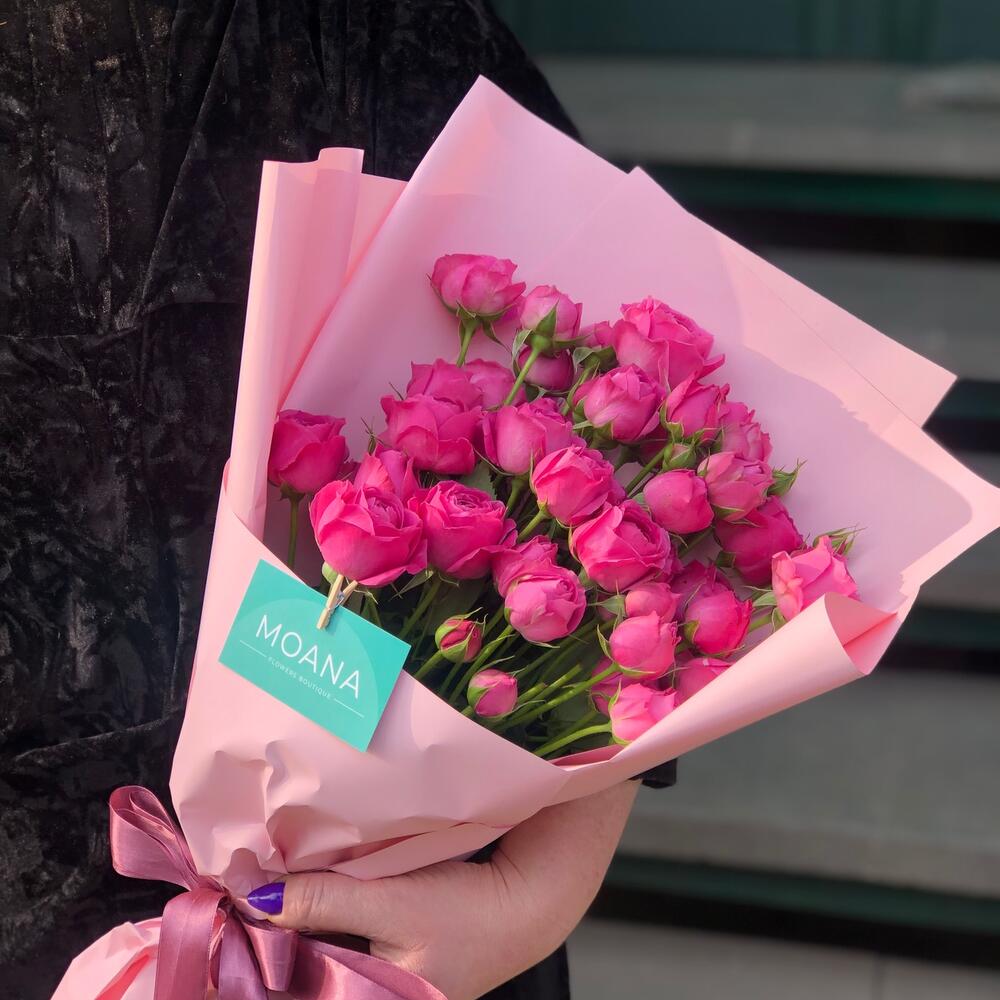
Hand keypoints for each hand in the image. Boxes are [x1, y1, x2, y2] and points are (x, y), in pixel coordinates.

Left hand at [250, 781, 637, 999]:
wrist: (529, 901)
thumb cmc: (468, 912)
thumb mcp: (390, 903)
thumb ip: (321, 900)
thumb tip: (249, 890)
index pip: (279, 990)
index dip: (244, 949)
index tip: (216, 904)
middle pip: (289, 971)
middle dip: (260, 929)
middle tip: (232, 879)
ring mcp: (372, 983)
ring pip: (308, 952)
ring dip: (286, 916)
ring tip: (255, 878)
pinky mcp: (381, 958)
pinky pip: (331, 939)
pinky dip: (313, 912)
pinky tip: (298, 884)